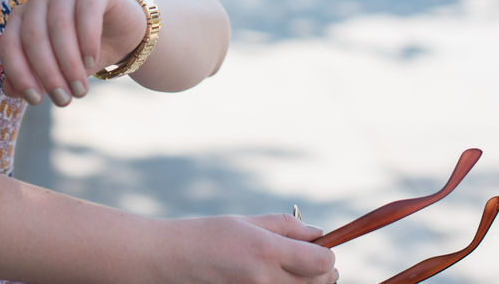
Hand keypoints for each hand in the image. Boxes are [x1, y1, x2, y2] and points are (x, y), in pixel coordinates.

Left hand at [0, 0, 146, 105]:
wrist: (122, 35)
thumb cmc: (81, 54)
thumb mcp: (56, 71)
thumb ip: (29, 78)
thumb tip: (8, 90)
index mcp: (22, 17)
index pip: (10, 44)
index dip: (19, 74)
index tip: (36, 100)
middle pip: (33, 37)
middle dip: (48, 73)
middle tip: (64, 99)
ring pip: (58, 27)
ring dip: (69, 63)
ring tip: (80, 89)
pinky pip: (86, 13)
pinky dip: (87, 41)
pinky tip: (91, 61)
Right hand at [155, 213, 338, 283]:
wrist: (172, 261)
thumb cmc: (208, 235)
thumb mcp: (247, 221)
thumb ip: (286, 227)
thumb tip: (318, 234)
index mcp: (266, 251)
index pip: (322, 262)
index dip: (326, 253)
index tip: (318, 246)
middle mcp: (266, 279)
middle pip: (319, 283)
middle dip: (321, 270)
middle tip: (308, 258)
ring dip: (306, 283)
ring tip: (287, 268)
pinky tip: (272, 278)